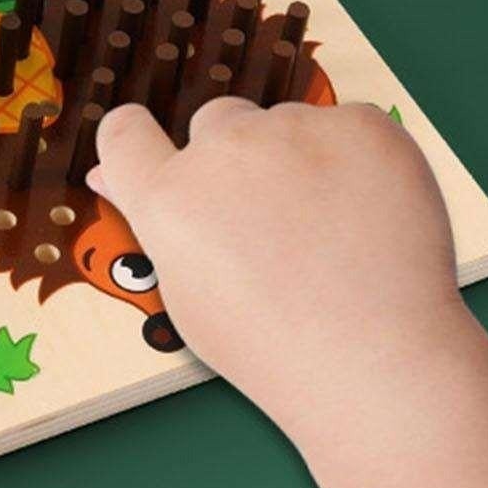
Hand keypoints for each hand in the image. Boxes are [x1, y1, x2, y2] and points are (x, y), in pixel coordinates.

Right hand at [89, 98, 469, 439]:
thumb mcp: (187, 292)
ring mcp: (294, 131)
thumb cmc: (274, 345)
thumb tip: (107, 174)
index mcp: (168, 196)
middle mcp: (222, 151)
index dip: (141, 143)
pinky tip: (368, 213)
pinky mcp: (362, 127)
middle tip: (273, 222)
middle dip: (235, 157)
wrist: (380, 365)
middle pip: (216, 121)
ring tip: (331, 228)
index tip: (173, 166)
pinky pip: (348, 125)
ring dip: (298, 156)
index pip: (124, 131)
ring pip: (285, 123)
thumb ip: (153, 221)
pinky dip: (357, 158)